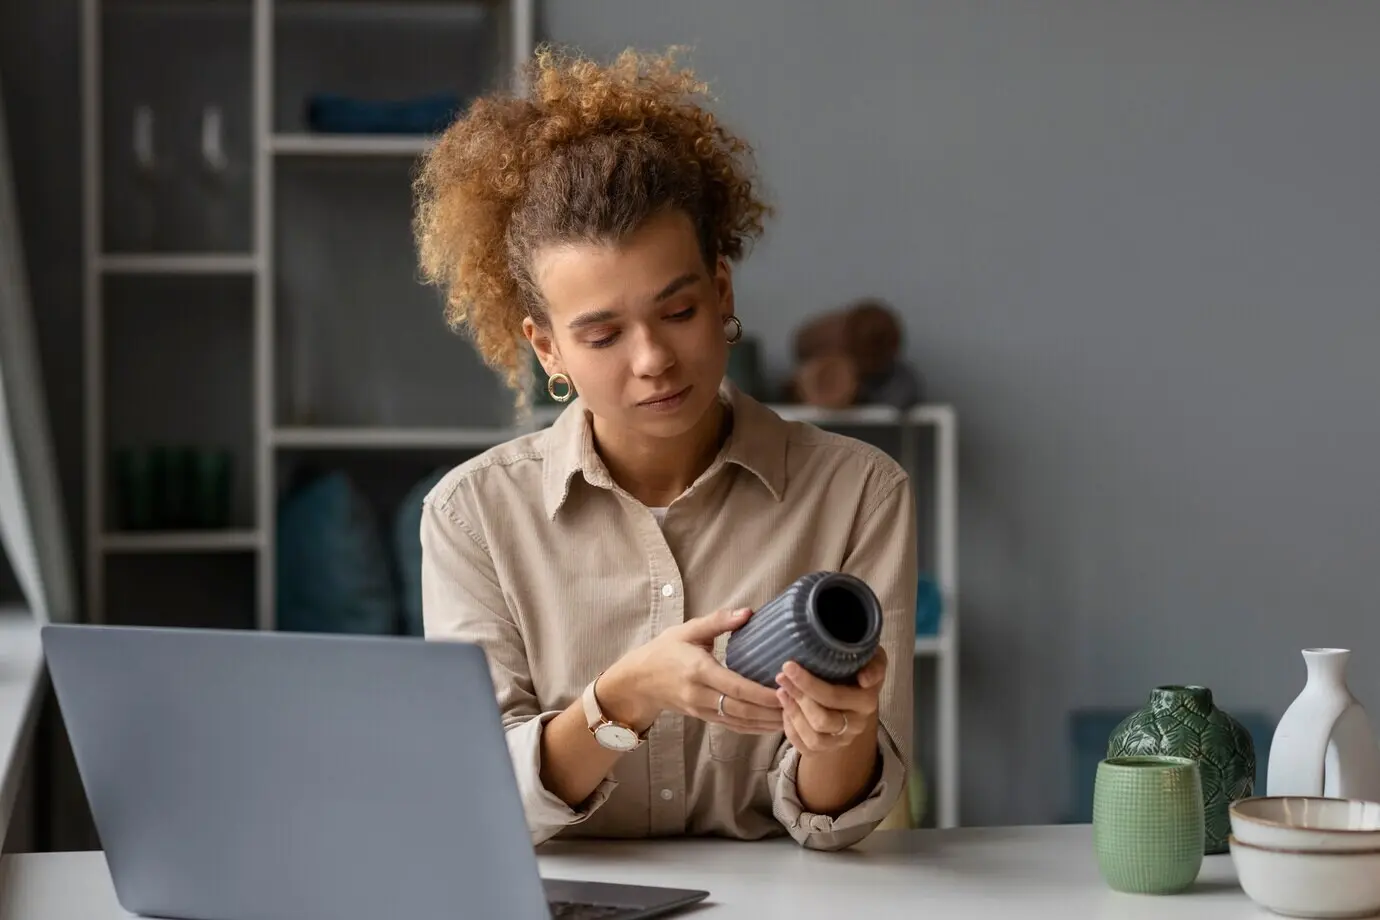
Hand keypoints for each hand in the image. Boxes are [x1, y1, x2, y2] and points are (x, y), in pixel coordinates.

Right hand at [599, 607, 783, 735]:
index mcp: (698, 670)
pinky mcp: (703, 718)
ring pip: (739, 721)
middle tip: (798, 705)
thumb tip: (749, 612)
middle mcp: (700, 694)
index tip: (785, 690)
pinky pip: (732, 726)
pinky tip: (772, 724)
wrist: (638, 681)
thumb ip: (719, 621)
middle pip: (741, 709)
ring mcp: (701, 710)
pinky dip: (754, 727)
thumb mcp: (688, 630)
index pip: (735, 687)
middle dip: (770, 711)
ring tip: (792, 717)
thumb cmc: (665, 651)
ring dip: (766, 723)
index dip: (762, 693)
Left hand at [775, 647, 886, 753]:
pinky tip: (785, 709)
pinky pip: (805, 749)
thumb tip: (865, 679)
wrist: (856, 685)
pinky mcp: (828, 748)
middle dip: (797, 697)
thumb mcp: (871, 658)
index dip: (808, 684)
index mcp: (866, 702)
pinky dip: (791, 730)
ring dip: (793, 714)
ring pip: (814, 739)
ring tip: (782, 692)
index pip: (834, 697)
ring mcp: (842, 739)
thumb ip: (874, 665)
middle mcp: (856, 725)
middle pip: (822, 721)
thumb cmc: (859, 666)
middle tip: (781, 676)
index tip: (788, 666)